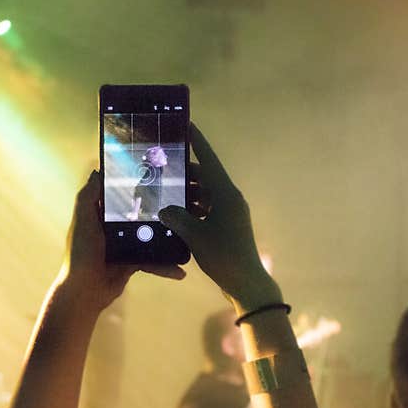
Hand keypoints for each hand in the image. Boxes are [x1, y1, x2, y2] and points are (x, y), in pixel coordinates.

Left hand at [61, 171, 184, 311]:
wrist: (85, 291)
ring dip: (169, 237)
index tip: (159, 176)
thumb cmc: (80, 253)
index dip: (138, 185)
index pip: (121, 194)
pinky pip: (154, 261)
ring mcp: (126, 245)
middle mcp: (115, 227)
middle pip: (142, 213)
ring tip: (187, 232)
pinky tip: (180, 270)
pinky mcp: (133, 262)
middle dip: (161, 209)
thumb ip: (88, 196)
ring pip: (152, 236)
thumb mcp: (82, 220)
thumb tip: (97, 172)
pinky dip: (165, 266)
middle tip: (184, 202)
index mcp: (102, 214)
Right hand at [159, 123, 280, 312]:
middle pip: (204, 177)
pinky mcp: (227, 226)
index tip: (187, 124)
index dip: (197, 142)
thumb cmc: (223, 256)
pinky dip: (191, 208)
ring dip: (186, 193)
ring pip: (204, 195)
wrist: (245, 283)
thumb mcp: (195, 236)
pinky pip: (206, 209)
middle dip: (184, 173)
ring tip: (163, 192)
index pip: (209, 161)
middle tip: (161, 168)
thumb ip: (177, 217)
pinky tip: (174, 214)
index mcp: (226, 195)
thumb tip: (164, 208)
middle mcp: (229, 199)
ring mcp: (230, 213)